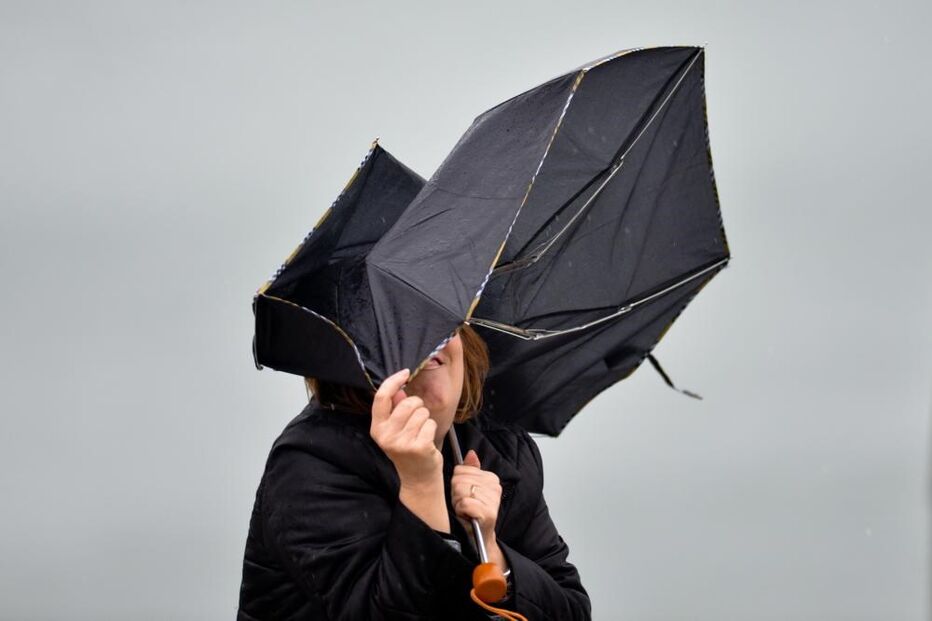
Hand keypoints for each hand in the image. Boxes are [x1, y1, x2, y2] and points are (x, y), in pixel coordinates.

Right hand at [370, 368, 442, 488]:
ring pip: (421, 412)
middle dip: (417, 405)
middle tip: (416, 420)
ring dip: (425, 419)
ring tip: (421, 433)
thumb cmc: (407, 449)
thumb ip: (395, 408)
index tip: (405, 372)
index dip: (393, 381)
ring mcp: (402, 443)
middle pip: (407, 402)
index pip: (381, 397)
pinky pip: (430, 423)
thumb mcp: (395, 430)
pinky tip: (427, 441)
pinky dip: (431, 429)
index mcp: (377, 428)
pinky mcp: (419, 447)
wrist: (417, 479)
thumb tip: (399, 388)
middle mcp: (386, 436)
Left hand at [451, 449, 501, 541]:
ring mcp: (492, 500)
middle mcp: (495, 487)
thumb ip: (470, 470)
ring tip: (465, 510)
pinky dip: (461, 510)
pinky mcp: (488, 513)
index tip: (464, 494)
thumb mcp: (469, 488)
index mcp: (491, 478)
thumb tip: (470, 453)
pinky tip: (467, 515)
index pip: (461, 469)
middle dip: (456, 493)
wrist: (479, 537)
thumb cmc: (471, 512)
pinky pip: (464, 503)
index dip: (457, 483)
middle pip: (459, 479)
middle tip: (464, 504)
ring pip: (461, 490)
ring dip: (458, 503)